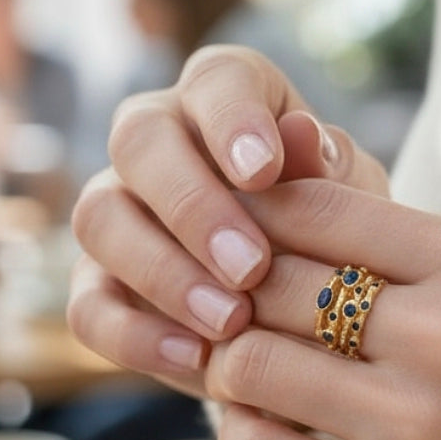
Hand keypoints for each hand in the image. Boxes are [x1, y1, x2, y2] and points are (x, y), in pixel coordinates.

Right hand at [68, 46, 387, 397]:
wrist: (314, 311)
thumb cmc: (336, 231)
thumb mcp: (352, 203)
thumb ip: (329, 170)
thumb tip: (306, 135)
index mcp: (226, 96)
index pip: (216, 81)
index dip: (231, 119)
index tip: (263, 171)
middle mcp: (157, 139)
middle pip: (139, 140)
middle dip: (192, 207)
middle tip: (250, 267)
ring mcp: (118, 208)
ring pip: (99, 218)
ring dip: (163, 272)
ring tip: (231, 321)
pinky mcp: (99, 282)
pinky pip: (88, 304)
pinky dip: (136, 336)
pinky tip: (196, 358)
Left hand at [205, 179, 440, 439]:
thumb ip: (401, 253)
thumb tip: (270, 214)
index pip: (311, 206)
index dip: (252, 223)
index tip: (243, 249)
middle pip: (265, 281)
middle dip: (232, 296)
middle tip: (230, 316)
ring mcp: (417, 430)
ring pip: (248, 363)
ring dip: (229, 367)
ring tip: (248, 375)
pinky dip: (241, 432)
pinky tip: (263, 429)